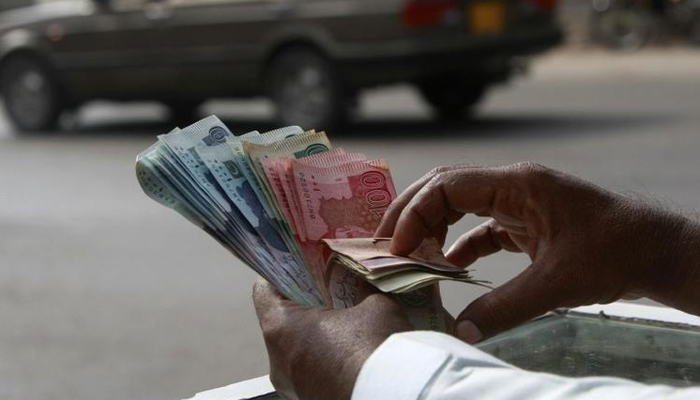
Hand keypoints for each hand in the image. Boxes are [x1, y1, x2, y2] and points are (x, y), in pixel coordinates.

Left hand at [253, 279, 411, 399]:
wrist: (395, 397)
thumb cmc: (376, 350)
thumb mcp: (376, 305)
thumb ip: (364, 288)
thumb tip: (366, 281)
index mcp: (281, 329)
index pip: (264, 290)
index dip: (282, 273)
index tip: (301, 265)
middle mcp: (277, 361)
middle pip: (281, 320)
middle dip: (306, 302)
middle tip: (331, 287)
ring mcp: (292, 386)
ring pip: (296, 347)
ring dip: (317, 332)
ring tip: (347, 317)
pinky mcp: (309, 399)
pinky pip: (310, 368)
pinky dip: (325, 355)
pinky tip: (353, 347)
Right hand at [376, 163, 697, 342]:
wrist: (655, 250)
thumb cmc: (614, 253)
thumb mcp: (555, 283)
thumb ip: (504, 306)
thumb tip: (460, 331)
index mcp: (516, 184)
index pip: (447, 186)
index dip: (415, 214)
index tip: (398, 247)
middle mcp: (512, 185)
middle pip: (445, 187)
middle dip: (413, 213)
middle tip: (387, 244)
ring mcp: (519, 201)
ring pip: (460, 204)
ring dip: (433, 226)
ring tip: (410, 254)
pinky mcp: (527, 221)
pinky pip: (482, 227)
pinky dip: (461, 244)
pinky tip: (449, 266)